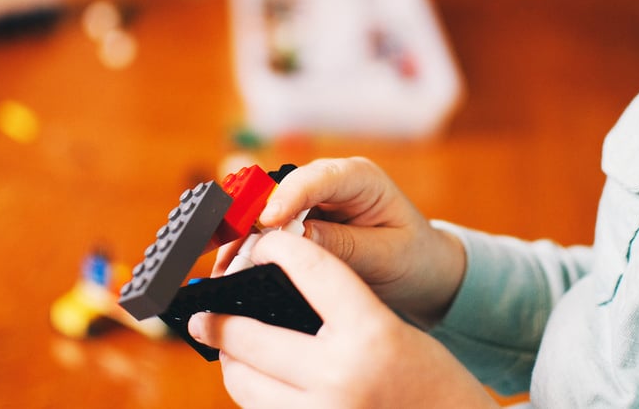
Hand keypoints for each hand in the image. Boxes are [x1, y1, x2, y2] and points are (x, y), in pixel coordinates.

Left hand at [191, 231, 495, 407]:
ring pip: (243, 383)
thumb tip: (276, 294)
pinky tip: (258, 382)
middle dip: (219, 319)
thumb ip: (342, 310)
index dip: (277, 248)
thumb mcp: (396, 333)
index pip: (311, 270)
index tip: (260, 245)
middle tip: (203, 313)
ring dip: (230, 361)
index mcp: (371, 336)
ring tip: (228, 350)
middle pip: (250, 334)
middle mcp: (340, 377)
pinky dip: (254, 395)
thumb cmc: (434, 385)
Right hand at [214, 157, 464, 326]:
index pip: (318, 178)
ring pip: (264, 208)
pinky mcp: (298, 219)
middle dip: (251, 218)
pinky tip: (232, 267)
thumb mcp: (386, 255)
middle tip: (229, 250)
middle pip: (279, 189)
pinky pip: (265, 228)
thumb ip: (343, 245)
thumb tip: (297, 239)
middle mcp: (329, 181)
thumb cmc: (411, 256)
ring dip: (242, 236)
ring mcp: (310, 199)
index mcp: (359, 178)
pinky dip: (248, 247)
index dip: (288, 197)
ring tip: (223, 266)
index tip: (267, 221)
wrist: (421, 268)